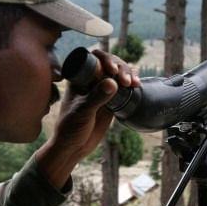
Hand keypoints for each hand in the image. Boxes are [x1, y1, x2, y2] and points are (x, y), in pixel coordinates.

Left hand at [36, 50, 139, 187]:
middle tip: (126, 81)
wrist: (73, 147)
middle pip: (110, 63)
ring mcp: (102, 90)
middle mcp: (91, 80)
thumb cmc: (70, 128)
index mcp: (79, 78)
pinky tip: (137, 86)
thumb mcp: (82, 112)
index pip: (94, 58)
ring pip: (118, 74)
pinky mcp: (111, 100)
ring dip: (128, 74)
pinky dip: (131, 84)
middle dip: (120, 67)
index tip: (113, 70)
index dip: (106, 59)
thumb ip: (96, 97)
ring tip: (133, 84)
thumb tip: (112, 82)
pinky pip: (124, 87)